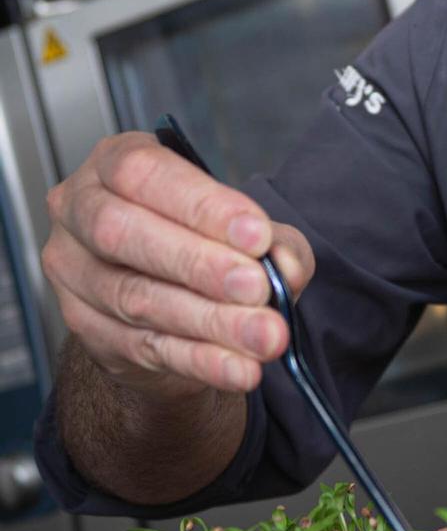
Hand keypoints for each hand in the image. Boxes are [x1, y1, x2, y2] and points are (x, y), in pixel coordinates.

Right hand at [42, 132, 313, 398]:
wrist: (166, 302)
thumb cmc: (201, 240)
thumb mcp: (246, 230)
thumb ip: (277, 241)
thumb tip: (288, 266)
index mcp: (113, 163)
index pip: (143, 173)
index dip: (201, 205)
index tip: (256, 236)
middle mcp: (81, 211)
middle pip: (124, 233)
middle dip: (198, 263)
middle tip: (256, 288)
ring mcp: (75, 274)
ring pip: (136, 297)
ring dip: (210, 321)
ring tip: (264, 336)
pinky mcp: (87, 329)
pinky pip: (145, 347)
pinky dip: (201, 360)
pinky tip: (239, 367)